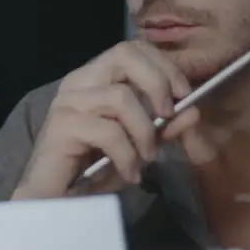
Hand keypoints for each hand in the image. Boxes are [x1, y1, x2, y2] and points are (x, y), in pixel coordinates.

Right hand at [12, 40, 202, 199]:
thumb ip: (162, 127)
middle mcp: (79, 81)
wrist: (55, 201)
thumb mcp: (137, 146)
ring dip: (143, 131)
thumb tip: (193, 111)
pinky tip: (129, 174)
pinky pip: (109, 131)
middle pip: (124, 54)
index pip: (132, 48)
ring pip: (121, 96)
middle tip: (168, 115)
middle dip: (157, 82)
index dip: (163, 65)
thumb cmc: (93, 170)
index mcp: (95, 78)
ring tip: (146, 158)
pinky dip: (127, 156)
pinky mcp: (62, 125)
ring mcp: (68, 101)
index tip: (184, 95)